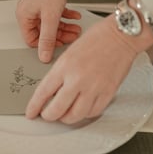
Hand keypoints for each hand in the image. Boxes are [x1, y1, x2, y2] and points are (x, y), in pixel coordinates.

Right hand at [16, 0, 81, 62]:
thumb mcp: (50, 17)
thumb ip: (47, 39)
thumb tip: (43, 56)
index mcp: (23, 16)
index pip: (31, 40)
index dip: (46, 45)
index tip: (60, 45)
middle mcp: (27, 11)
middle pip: (42, 31)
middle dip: (59, 35)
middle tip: (73, 36)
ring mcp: (36, 5)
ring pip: (50, 23)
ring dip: (64, 26)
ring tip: (76, 28)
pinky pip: (53, 13)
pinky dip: (64, 16)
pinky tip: (74, 16)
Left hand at [25, 15, 139, 123]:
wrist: (121, 35)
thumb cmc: (97, 39)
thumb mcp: (68, 53)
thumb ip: (60, 74)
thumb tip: (51, 92)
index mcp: (64, 67)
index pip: (43, 93)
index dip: (34, 106)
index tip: (31, 112)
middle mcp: (77, 79)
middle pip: (57, 110)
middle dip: (48, 116)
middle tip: (47, 115)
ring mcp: (94, 88)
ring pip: (75, 116)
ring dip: (66, 118)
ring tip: (64, 114)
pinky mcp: (108, 93)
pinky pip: (93, 112)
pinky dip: (85, 114)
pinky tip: (82, 109)